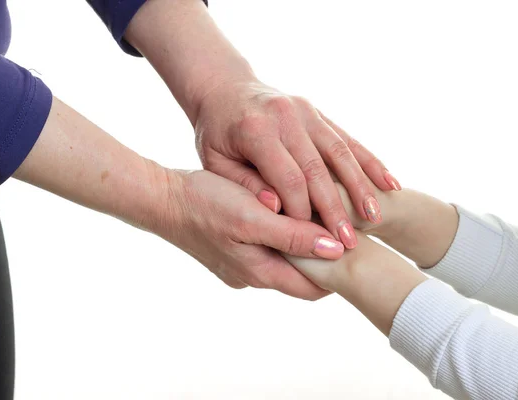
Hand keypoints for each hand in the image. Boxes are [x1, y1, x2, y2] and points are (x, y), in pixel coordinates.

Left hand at [125, 0, 400, 250]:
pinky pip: (348, 139)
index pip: (288, 178)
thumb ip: (245, 185)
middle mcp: (287, 116)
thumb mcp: (215, 162)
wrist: (224, 88)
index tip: (312, 241)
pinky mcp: (318, 112)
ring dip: (361, 187)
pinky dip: (370, 162)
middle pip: (318, 169)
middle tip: (349, 243)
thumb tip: (277, 208)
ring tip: (375, 218)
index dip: (303, 212)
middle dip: (336, 209)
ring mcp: (306, 111)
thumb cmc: (216, 133)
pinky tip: (389, 184)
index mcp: (257, 130)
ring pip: (341, 152)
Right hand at [151, 169, 344, 299]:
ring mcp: (240, 265)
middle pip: (300, 277)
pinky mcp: (232, 252)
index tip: (356, 247)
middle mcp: (252, 276)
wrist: (162, 200)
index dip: (338, 272)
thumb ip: (293, 236)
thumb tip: (336, 249)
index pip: (314, 288)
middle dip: (322, 258)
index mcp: (260, 272)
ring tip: (319, 218)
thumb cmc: (205, 204)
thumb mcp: (253, 218)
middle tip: (342, 230)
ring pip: (284, 262)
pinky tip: (287, 214)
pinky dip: (282, 238)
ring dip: (301, 245)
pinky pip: (267, 250)